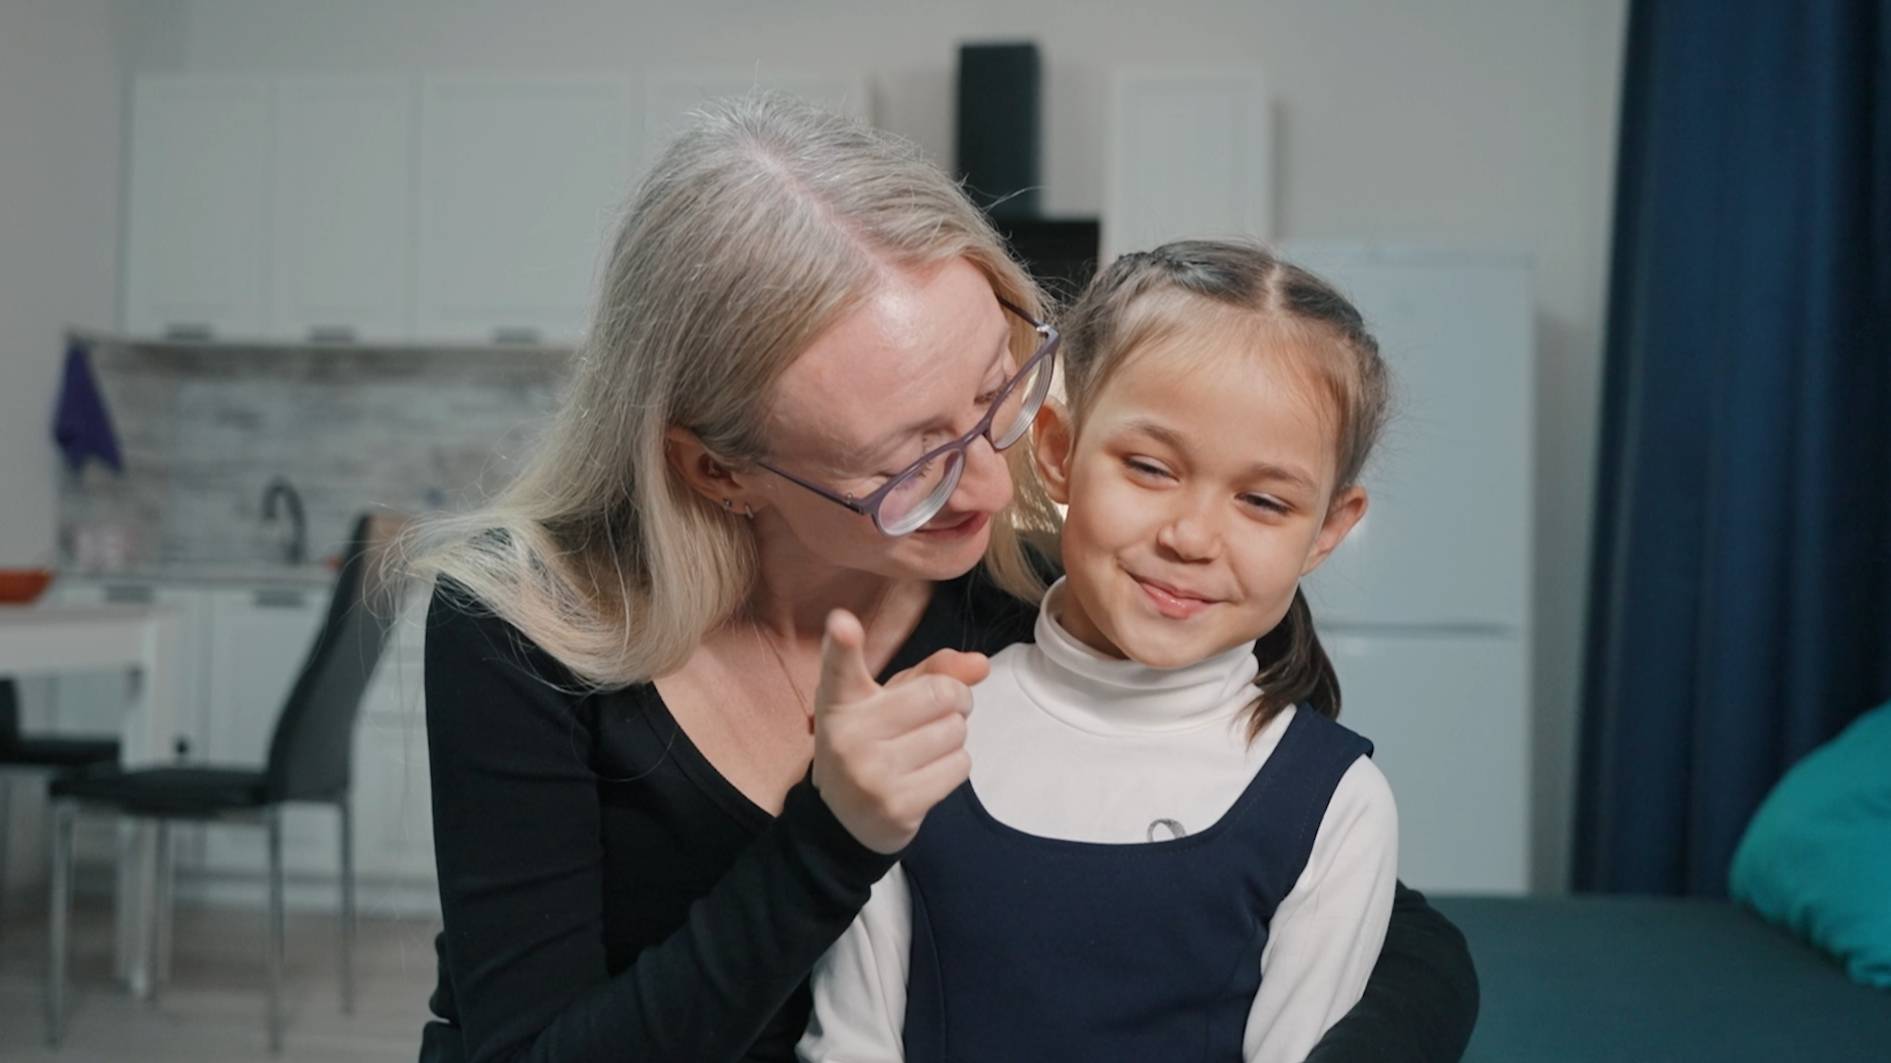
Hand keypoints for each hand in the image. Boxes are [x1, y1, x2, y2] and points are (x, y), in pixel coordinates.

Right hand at [810, 609, 988, 853]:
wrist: (846, 818)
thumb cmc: (874, 741)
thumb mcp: (891, 699)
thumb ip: (933, 673)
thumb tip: (981, 664)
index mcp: (840, 701)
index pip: (840, 667)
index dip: (843, 643)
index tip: (843, 623)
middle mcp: (849, 734)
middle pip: (941, 694)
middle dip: (955, 699)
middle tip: (938, 712)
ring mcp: (871, 773)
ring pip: (955, 732)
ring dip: (954, 736)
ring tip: (925, 748)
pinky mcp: (897, 805)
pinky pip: (959, 766)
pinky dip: (954, 765)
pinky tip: (926, 773)